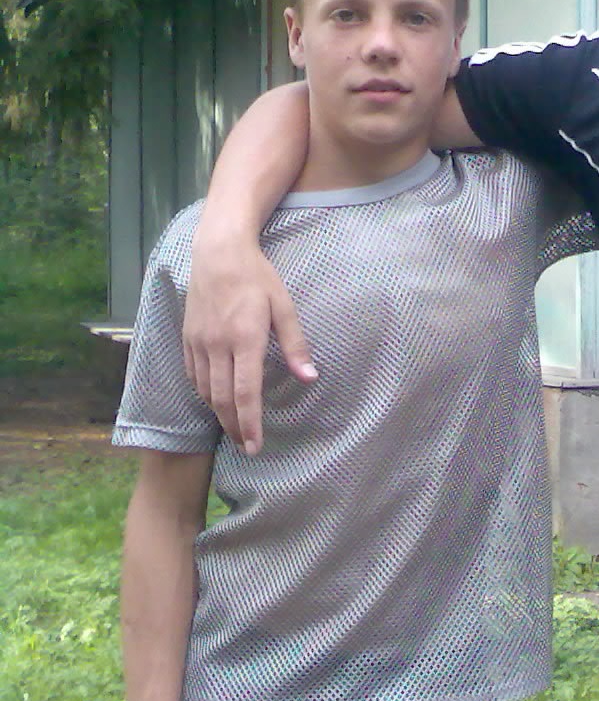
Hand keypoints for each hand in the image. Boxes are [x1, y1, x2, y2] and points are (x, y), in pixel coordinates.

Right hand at [182, 237, 314, 454]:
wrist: (218, 253)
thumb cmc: (257, 277)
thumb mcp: (284, 306)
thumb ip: (296, 345)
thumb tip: (310, 377)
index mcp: (245, 338)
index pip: (246, 393)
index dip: (250, 424)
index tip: (255, 446)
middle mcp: (218, 345)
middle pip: (223, 400)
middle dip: (235, 428)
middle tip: (247, 448)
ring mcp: (199, 342)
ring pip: (206, 391)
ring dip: (219, 414)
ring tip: (234, 429)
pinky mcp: (187, 338)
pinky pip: (193, 375)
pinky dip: (204, 393)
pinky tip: (215, 400)